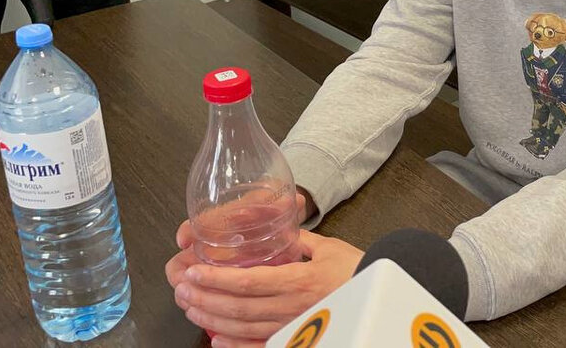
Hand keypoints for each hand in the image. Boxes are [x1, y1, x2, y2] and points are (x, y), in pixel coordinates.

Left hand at [168, 230, 363, 346]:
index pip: (249, 281)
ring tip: (192, 309)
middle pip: (239, 307)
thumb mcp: (329, 247)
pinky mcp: (298, 339)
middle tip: (182, 291)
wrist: (383, 295)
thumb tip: (276, 228)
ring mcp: (294, 327)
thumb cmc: (359, 269)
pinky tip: (217, 340)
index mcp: (299, 280)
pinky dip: (237, 346)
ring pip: (245, 328)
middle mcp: (293, 307)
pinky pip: (262, 346)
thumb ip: (299, 239)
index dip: (217, 279)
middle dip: (206, 299)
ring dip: (213, 320)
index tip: (195, 272)